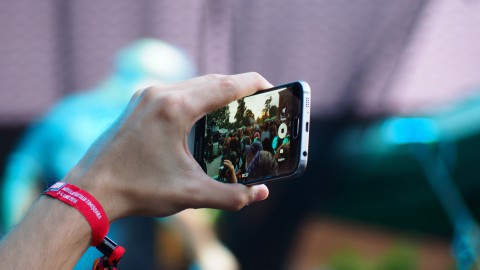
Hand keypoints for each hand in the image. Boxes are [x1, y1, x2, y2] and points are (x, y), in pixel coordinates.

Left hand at [67, 73, 271, 220]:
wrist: (91, 191)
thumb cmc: (138, 189)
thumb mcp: (190, 194)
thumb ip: (232, 195)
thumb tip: (260, 194)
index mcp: (175, 108)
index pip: (226, 85)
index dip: (253, 85)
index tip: (271, 88)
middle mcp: (160, 93)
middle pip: (211, 80)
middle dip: (238, 89)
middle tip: (257, 103)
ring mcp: (146, 95)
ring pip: (192, 84)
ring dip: (216, 92)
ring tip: (234, 108)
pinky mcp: (138, 103)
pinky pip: (176, 91)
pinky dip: (196, 97)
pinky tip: (202, 115)